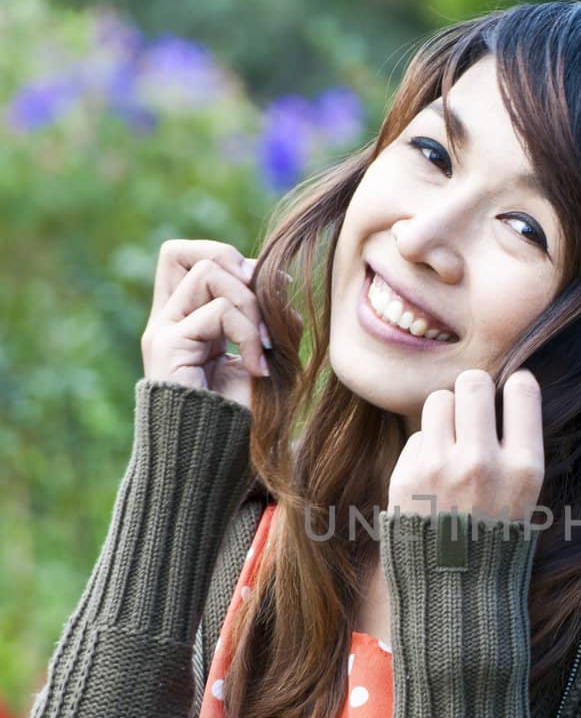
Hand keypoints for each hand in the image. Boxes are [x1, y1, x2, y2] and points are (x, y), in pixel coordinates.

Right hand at [140, 238, 272, 409]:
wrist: (217, 466)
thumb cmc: (244, 421)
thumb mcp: (262, 358)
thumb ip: (265, 318)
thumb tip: (281, 280)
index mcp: (185, 321)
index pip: (188, 257)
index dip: (230, 261)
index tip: (267, 298)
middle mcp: (167, 322)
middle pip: (182, 251)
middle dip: (236, 268)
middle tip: (261, 314)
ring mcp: (163, 333)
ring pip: (207, 272)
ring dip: (250, 303)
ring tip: (266, 347)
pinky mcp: (168, 348)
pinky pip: (217, 312)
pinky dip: (248, 334)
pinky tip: (257, 369)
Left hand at [387, 369, 544, 528]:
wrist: (455, 591)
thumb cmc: (495, 539)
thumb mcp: (525, 496)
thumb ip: (516, 446)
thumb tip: (502, 390)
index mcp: (523, 468)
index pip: (522, 388)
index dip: (514, 388)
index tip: (508, 399)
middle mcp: (482, 463)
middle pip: (473, 382)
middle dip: (473, 392)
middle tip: (473, 412)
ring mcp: (440, 469)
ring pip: (439, 400)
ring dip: (446, 414)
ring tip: (452, 442)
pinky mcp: (407, 476)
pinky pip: (418, 436)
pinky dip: (426, 449)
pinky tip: (434, 477)